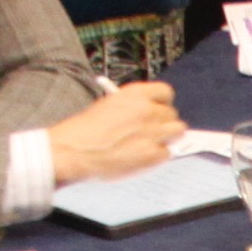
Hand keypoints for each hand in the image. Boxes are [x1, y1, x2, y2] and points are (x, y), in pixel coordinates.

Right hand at [49, 79, 179, 180]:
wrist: (74, 151)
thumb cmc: (84, 132)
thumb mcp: (108, 107)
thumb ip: (132, 109)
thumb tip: (148, 117)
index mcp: (134, 94)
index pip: (165, 92)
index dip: (163, 103)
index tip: (160, 109)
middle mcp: (147, 110)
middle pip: (172, 114)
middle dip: (164, 123)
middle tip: (153, 132)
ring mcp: (152, 132)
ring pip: (177, 131)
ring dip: (168, 138)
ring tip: (151, 144)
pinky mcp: (152, 154)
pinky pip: (168, 153)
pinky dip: (159, 156)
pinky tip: (143, 157)